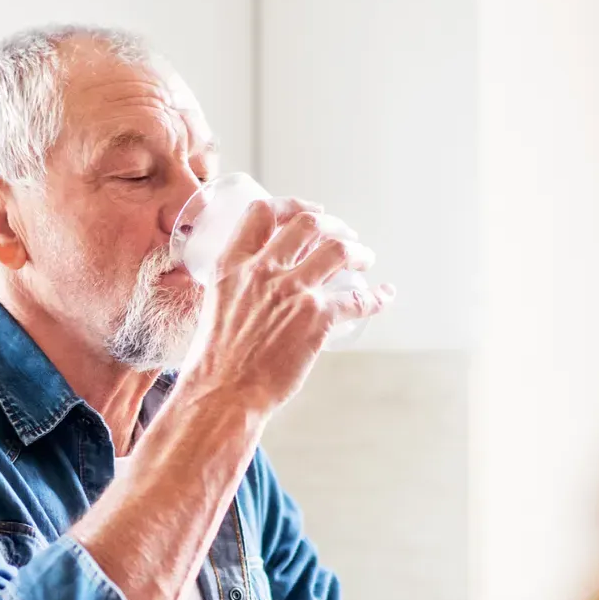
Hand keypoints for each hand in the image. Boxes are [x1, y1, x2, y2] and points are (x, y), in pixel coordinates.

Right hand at [180, 198, 386, 413]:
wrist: (223, 393)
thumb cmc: (214, 362)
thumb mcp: (215, 308)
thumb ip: (236, 291)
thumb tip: (255, 292)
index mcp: (232, 266)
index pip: (261, 213)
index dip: (291, 206)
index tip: (309, 212)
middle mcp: (263, 271)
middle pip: (307, 225)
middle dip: (333, 225)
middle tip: (344, 235)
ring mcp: (293, 292)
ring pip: (338, 250)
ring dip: (357, 250)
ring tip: (365, 258)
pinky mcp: (317, 319)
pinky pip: (358, 298)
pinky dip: (377, 296)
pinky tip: (384, 296)